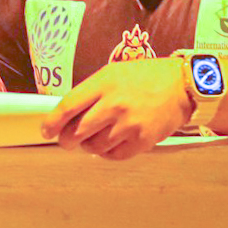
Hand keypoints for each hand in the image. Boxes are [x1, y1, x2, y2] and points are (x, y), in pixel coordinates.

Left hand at [40, 58, 191, 159]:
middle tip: (66, 140)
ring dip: (88, 146)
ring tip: (93, 138)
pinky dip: (107, 153)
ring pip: (94, 146)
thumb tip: (68, 113)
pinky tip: (109, 145)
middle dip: (66, 140)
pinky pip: (114, 155)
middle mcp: (114, 104)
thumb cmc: (146, 76)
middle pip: (77, 131)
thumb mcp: (113, 72)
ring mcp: (129, 124)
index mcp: (104, 83)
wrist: (181, 84)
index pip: (68, 106)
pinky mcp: (143, 140)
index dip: (52, 122)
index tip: (46, 130)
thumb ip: (91, 91)